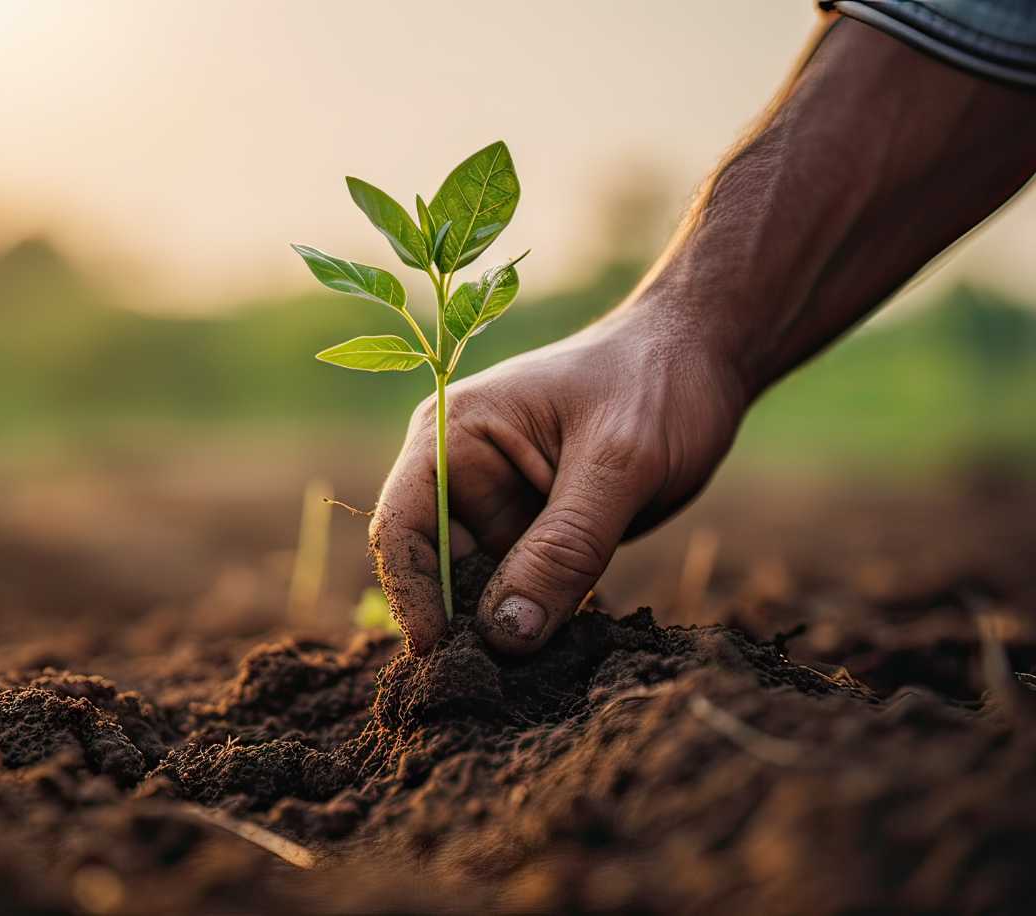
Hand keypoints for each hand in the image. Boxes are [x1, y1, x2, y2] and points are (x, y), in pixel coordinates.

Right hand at [370, 300, 745, 654]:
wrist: (704, 358)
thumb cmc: (656, 383)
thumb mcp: (618, 464)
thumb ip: (563, 548)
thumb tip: (506, 636)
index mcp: (453, 437)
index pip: (401, 526)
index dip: (411, 593)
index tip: (440, 655)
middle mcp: (461, 476)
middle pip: (435, 570)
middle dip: (460, 628)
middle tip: (493, 688)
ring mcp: (498, 508)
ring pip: (479, 592)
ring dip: (501, 634)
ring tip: (530, 681)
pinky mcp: (536, 536)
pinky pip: (522, 593)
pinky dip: (536, 624)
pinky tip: (559, 657)